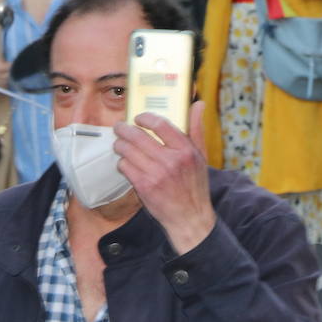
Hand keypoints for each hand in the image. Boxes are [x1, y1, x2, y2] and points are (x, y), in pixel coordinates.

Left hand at [113, 104, 215, 254]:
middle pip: (138, 136)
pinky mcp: (144, 186)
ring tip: (120, 144)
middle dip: (124, 129)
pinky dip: (123, 163)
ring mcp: (155, 174)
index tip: (138, 117)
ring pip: (127, 150)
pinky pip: (125, 166)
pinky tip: (126, 163)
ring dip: (120, 145)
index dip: (145, 118)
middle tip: (120, 127)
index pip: (161, 125)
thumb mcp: (201, 155)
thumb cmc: (195, 185)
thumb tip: (198, 104)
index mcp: (185, 150)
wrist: (189, 217)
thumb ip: (197, 128)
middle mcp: (170, 161)